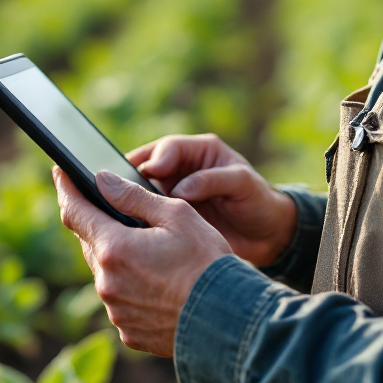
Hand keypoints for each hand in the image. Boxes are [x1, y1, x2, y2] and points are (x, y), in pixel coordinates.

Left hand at [53, 166, 230, 355]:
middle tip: (111, 207)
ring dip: (117, 256)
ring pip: (106, 273)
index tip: (60, 173)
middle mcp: (107, 283)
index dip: (67, 189)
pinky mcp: (128, 332)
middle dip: (98, 223)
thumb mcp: (177, 215)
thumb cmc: (206, 261)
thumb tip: (101, 179)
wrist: (227, 320)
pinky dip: (130, 285)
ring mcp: (116, 311)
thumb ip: (134, 196)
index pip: (75, 212)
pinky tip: (156, 280)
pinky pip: (121, 300)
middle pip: (91, 242)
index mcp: (114, 248)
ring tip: (148, 249)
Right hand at [127, 135, 297, 267]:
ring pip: (140, 191)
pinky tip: (126, 229)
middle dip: (130, 176)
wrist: (266, 235)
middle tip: (116, 189)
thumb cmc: (258, 201)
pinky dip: (135, 219)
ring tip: (115, 210)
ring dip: (128, 199)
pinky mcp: (169, 217)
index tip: (150, 172)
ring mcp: (172, 193)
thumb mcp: (243, 184)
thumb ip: (213, 180)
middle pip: (146, 166)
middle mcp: (181, 169)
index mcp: (199, 151)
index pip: (169, 148)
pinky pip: (146, 214)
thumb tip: (180, 190)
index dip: (157, 158)